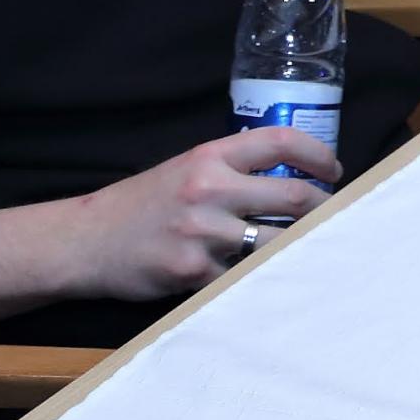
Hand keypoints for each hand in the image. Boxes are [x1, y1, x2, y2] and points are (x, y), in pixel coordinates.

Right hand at [62, 129, 336, 300]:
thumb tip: (293, 179)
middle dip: (323, 210)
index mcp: (209, 156)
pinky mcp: (195, 272)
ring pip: (278, 242)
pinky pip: (246, 276)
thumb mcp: (185, 170)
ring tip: (309, 250)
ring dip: (298, 247)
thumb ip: (232, 170)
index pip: (281, 142)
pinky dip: (261, 277)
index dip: (319, 156)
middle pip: (295, 197)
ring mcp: (203, 233)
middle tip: (333, 218)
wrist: (86, 241)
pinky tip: (267, 277)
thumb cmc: (143, 205)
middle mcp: (209, 189)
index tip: (334, 171)